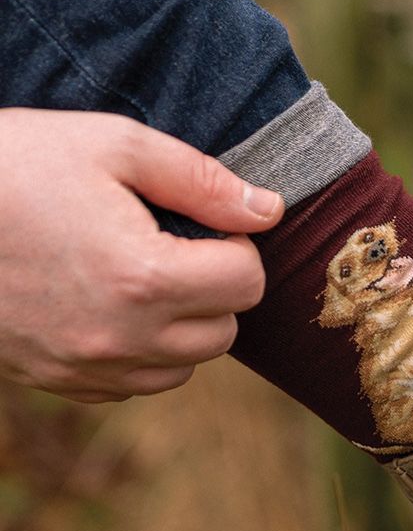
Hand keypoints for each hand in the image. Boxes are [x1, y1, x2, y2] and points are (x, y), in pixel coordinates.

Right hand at [0, 108, 282, 401]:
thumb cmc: (12, 164)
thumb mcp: (113, 145)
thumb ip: (202, 180)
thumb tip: (269, 211)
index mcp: (143, 277)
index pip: (247, 282)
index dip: (235, 245)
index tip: (199, 222)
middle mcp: (120, 337)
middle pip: (224, 331)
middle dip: (214, 287)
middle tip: (173, 245)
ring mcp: (84, 367)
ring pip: (183, 366)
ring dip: (183, 325)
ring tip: (141, 273)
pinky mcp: (55, 381)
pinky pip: (132, 385)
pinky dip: (139, 352)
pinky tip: (108, 304)